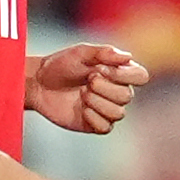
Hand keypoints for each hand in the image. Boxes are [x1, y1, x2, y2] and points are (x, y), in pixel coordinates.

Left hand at [30, 42, 148, 133]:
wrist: (39, 84)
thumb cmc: (60, 65)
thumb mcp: (81, 53)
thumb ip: (104, 52)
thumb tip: (128, 57)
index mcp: (119, 72)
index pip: (141, 76)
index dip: (124, 75)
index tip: (100, 69)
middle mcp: (117, 91)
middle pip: (128, 96)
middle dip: (104, 88)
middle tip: (86, 81)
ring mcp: (107, 109)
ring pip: (118, 113)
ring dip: (97, 102)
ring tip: (82, 94)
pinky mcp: (96, 124)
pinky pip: (106, 127)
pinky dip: (93, 117)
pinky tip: (81, 109)